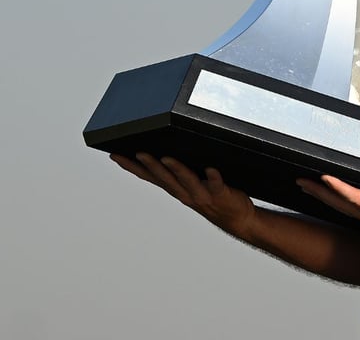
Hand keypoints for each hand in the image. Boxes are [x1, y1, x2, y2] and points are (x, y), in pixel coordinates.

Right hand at [111, 153, 255, 239]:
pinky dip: (213, 177)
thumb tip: (165, 148)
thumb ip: (179, 170)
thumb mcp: (191, 183)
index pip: (150, 177)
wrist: (237, 218)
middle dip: (150, 165)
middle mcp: (185, 193)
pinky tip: (211, 169)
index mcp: (176, 189)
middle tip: (138, 152)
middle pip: (165, 178)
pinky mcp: (221, 193)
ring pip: (186, 181)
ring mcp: (202, 194)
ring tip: (166, 158)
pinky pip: (216, 184)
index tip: (116, 155)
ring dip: (176, 170)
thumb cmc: (213, 197)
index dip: (132, 167)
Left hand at [298, 176, 359, 260]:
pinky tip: (338, 197)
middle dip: (318, 192)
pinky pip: (351, 208)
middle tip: (300, 181)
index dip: (337, 187)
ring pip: (342, 206)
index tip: (322, 176)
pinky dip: (339, 200)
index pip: (352, 197)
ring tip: (310, 187)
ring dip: (324, 196)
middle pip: (339, 203)